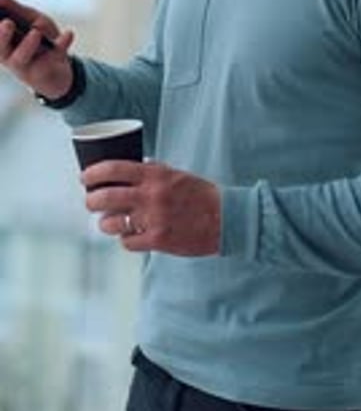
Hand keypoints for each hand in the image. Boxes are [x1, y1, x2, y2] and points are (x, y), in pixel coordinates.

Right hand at [0, 0, 73, 97]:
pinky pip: (54, 55)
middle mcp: (9, 56)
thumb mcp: (29, 19)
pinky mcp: (46, 68)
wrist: (57, 68)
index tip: (2, 18)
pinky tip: (69, 33)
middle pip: (1, 48)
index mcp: (2, 43)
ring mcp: (27, 65)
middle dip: (2, 35)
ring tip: (36, 32)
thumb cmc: (38, 38)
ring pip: (21, 58)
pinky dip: (62, 43)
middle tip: (8, 23)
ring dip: (27, 45)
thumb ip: (15, 9)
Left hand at [82, 160, 220, 256]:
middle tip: (90, 201)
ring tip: (109, 221)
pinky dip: (126, 239)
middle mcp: (151, 196)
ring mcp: (153, 219)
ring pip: (111, 223)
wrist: (225, 218)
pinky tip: (131, 235)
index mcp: (155, 175)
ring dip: (106, 223)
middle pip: (105, 197)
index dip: (93, 173)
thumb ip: (152, 170)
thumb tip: (129, 167)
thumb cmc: (200, 195)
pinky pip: (127, 242)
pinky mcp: (158, 241)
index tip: (84, 177)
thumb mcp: (176, 174)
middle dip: (91, 200)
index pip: (114, 169)